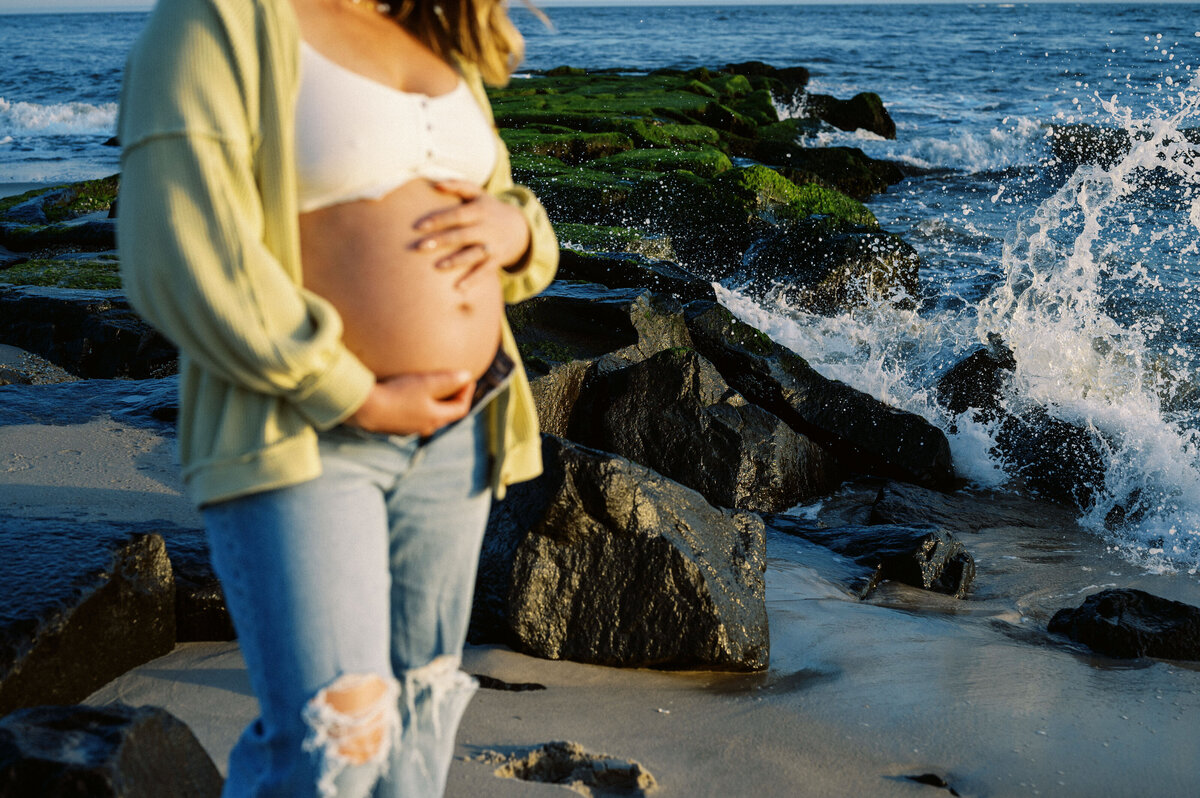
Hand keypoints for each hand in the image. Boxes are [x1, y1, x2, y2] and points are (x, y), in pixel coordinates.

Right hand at [346, 370, 474, 436]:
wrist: (365, 408)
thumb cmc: (398, 394)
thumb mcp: (426, 383)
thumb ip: (449, 380)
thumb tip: (467, 376)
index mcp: (436, 418)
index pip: (461, 409)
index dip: (467, 393)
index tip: (467, 377)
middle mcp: (425, 427)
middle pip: (446, 413)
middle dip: (452, 397)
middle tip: (452, 381)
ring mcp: (409, 428)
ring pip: (429, 415)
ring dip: (434, 401)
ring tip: (431, 386)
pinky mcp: (394, 426)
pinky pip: (413, 415)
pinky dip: (418, 404)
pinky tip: (408, 394)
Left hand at [413, 180, 530, 289]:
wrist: (520, 228)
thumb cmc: (489, 209)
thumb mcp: (479, 194)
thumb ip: (458, 186)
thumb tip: (436, 184)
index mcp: (480, 210)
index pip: (458, 215)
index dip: (439, 220)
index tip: (419, 226)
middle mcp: (487, 228)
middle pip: (463, 235)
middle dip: (442, 241)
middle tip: (419, 247)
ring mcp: (493, 246)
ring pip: (473, 254)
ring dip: (456, 261)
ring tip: (437, 267)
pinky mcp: (497, 260)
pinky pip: (484, 272)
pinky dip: (473, 280)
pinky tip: (458, 289)